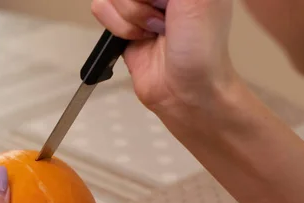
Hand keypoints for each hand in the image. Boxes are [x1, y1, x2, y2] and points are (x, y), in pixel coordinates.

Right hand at [91, 0, 237, 113]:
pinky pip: (101, 9)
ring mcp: (141, 3)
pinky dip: (118, 28)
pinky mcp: (123, 22)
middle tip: (163, 13)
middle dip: (139, 0)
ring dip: (131, 15)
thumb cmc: (202, 49)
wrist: (185, 92)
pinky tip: (140, 38)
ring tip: (154, 30)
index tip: (161, 3)